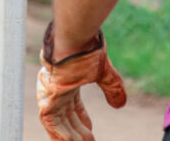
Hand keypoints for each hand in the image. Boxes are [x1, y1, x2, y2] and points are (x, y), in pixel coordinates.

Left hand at [37, 23, 125, 140]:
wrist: (75, 38)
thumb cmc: (87, 48)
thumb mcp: (104, 72)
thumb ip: (112, 88)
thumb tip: (120, 105)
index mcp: (68, 80)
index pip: (72, 106)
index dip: (81, 120)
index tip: (89, 132)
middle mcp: (58, 88)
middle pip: (66, 116)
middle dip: (77, 131)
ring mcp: (51, 92)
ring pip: (57, 121)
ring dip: (70, 136)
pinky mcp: (48, 96)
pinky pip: (51, 121)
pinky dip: (61, 133)